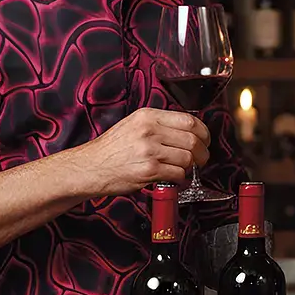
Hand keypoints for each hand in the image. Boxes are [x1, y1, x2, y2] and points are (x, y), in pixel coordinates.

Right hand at [77, 108, 209, 195]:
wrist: (91, 167)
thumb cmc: (111, 149)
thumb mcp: (133, 125)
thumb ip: (158, 124)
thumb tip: (186, 131)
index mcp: (148, 116)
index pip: (189, 120)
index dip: (203, 132)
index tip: (204, 140)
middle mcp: (149, 130)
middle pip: (192, 139)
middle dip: (202, 152)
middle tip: (201, 159)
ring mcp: (149, 150)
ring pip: (187, 158)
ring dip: (190, 167)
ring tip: (184, 170)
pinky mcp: (149, 170)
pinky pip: (177, 174)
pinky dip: (180, 178)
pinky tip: (173, 177)